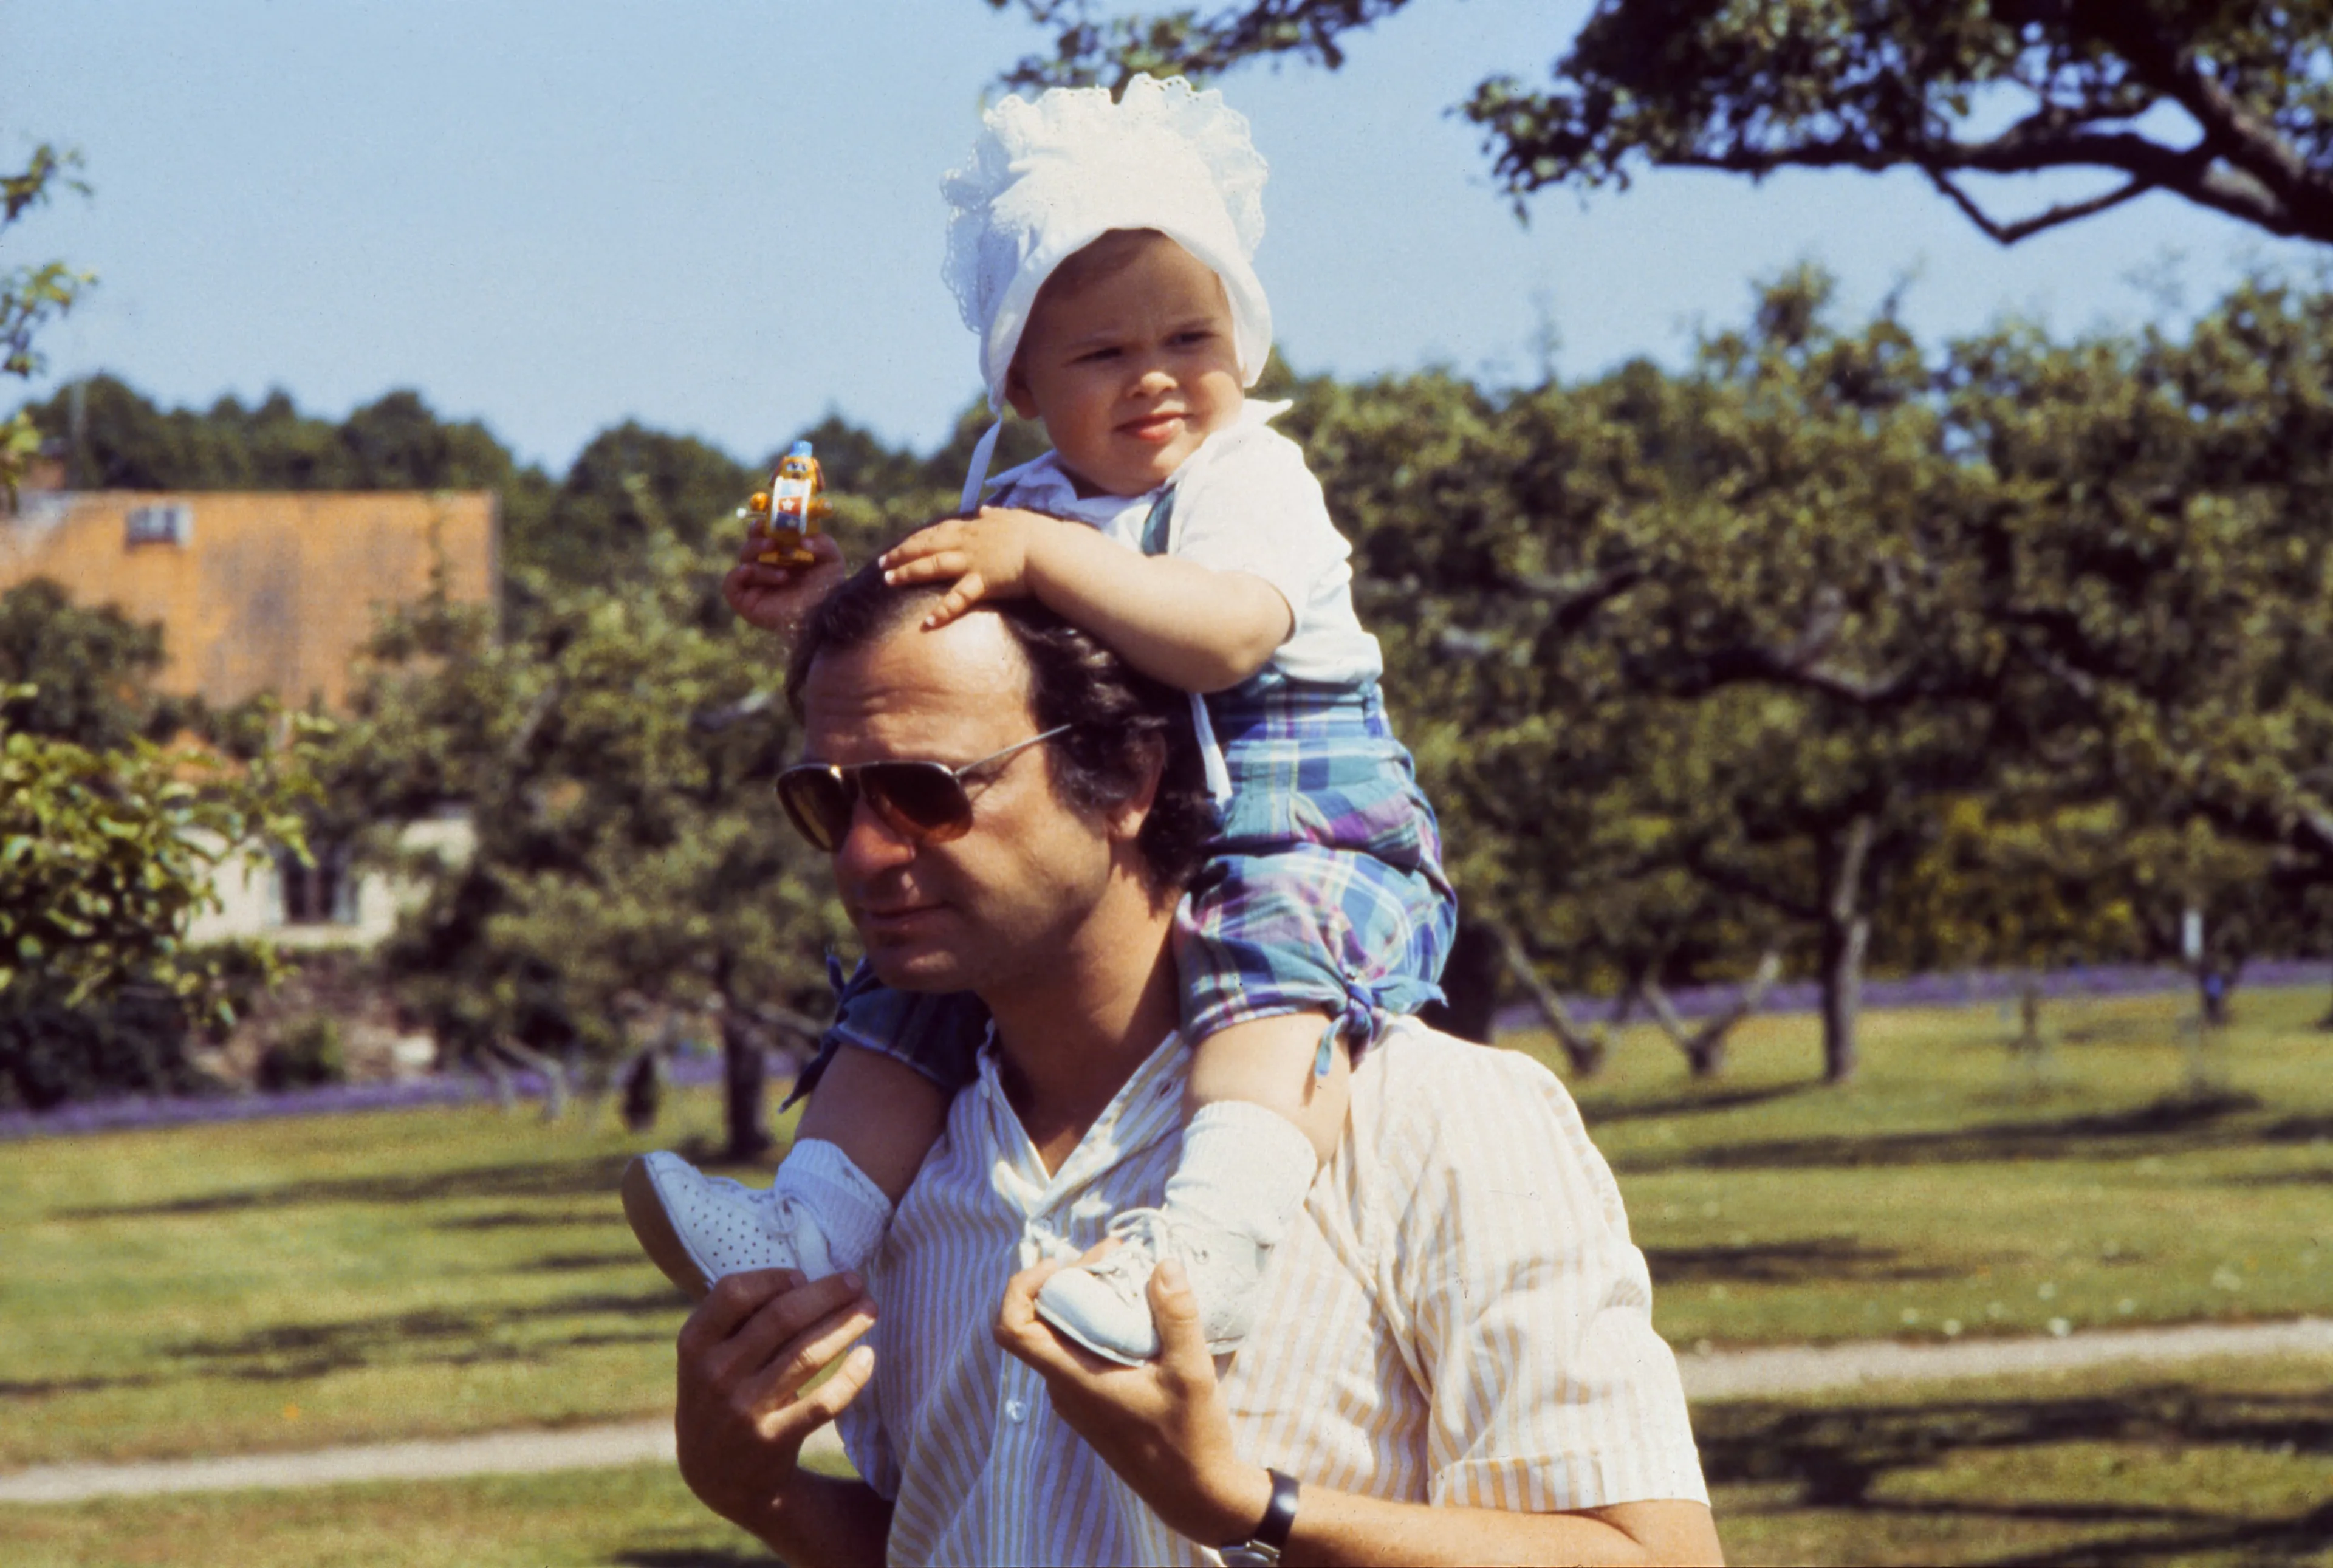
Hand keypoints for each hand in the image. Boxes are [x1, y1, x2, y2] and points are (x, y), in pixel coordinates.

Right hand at [673, 1268, 878, 1537]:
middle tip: (857, 1282)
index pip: (733, 1292)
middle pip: (781, 1318)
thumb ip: (738, 1318)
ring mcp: (744, 1409)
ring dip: (846, 1325)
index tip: (803, 1276)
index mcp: (695, 1344)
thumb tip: (804, 1278)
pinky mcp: (774, 1438)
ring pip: (806, 1355)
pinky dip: (851, 1377)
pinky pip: (823, 1402)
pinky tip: (868, 1356)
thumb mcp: (707, 1356)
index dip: (773, 1278)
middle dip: (827, 1294)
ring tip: (871, 1308)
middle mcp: (715, 1375)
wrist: (716, 1475)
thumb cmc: (721, 1392)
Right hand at [723, 527, 845, 636]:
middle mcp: (766, 566)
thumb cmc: (828, 589)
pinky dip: (737, 575)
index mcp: (781, 553)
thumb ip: (821, 541)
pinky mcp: (746, 602)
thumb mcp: (831, 559)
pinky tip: (750, 572)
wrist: (824, 617)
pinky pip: (729, 585)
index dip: (762, 525)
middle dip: (758, 540)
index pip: (763, 533)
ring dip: (762, 564)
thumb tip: (803, 540)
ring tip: (785, 576)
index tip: (768, 521)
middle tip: (772, 543)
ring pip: (744, 561)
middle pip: (749, 544)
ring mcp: (754, 585)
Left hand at [878, 508, 1060, 628]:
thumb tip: (984, 510)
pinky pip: (959, 598)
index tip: (902, 545)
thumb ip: (996, 515)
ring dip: (909, 572)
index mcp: (974, 529)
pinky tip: (927, 622)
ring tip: (888, 580)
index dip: (917, 539)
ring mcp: (973, 562)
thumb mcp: (1013, 517)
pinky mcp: (983, 581)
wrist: (1048, 549)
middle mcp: (968, 544)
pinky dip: (943, 610)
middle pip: (927, 546)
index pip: (938, 532)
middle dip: (902, 554)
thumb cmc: (1035, 533)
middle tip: (881, 562)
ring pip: (934, 565)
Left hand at [994, 1255, 1271, 1547]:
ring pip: (1057, 1337)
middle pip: (1037, 1321)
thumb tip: (1165, 1264)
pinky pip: (1077, 1352)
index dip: (1022, 1287)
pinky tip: (1134, 1316)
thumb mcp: (1191, 1373)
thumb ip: (1177, 1318)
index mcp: (1074, 1380)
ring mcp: (1076, 1399)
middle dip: (1066, 1282)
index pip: (1012, 1330)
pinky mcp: (1091, 1404)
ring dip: (1082, 1302)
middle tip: (1112, 1258)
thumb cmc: (1191, 1439)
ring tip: (1124, 1279)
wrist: (1195, 1495)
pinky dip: (1095, 1324)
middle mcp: (1064, 1389)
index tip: (1063, 1266)